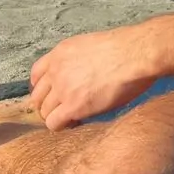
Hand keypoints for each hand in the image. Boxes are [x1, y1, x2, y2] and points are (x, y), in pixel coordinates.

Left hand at [29, 24, 162, 131]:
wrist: (137, 54)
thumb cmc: (128, 49)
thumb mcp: (94, 46)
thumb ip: (79, 61)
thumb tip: (83, 74)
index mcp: (60, 52)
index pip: (36, 75)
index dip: (44, 89)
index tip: (55, 95)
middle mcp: (56, 70)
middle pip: (37, 96)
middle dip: (49, 105)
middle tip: (66, 110)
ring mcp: (62, 88)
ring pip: (44, 112)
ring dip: (57, 117)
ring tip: (75, 117)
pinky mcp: (72, 106)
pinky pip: (53, 124)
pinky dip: (63, 126)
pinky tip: (78, 122)